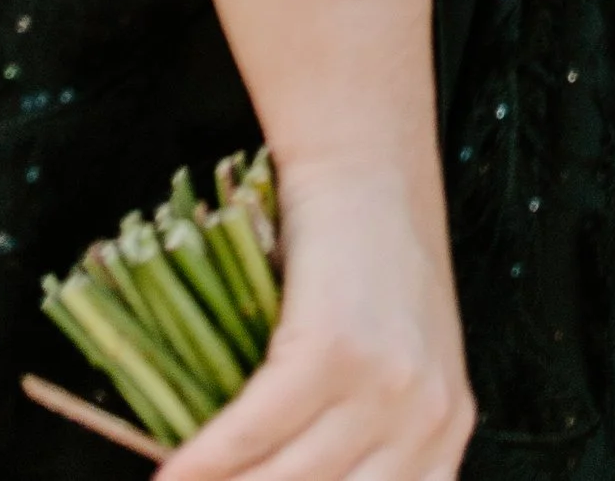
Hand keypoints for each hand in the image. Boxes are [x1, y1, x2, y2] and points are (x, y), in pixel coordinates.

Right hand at [165, 169, 475, 480]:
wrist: (367, 166)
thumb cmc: (369, 262)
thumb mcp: (399, 362)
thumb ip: (371, 440)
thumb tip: (285, 480)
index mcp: (448, 434)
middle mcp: (427, 421)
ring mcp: (384, 388)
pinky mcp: (332, 352)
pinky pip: (251, 433)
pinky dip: (200, 463)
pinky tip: (166, 478)